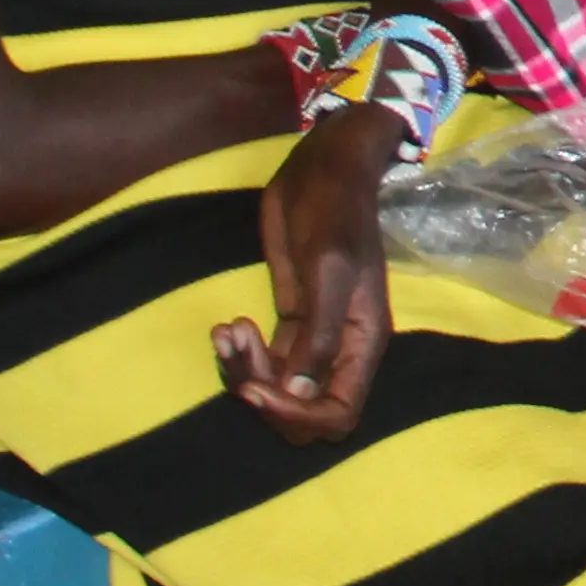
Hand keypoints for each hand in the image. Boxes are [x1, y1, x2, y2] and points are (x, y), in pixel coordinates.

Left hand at [217, 107, 399, 443]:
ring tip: (225, 332)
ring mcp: (313, 339)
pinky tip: (224, 327)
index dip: (296, 414)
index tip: (258, 389)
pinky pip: (263, 363)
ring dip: (243, 373)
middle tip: (238, 354)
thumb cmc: (333, 213)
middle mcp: (339, 350)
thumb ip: (320, 333)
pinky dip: (238, 356)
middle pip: (303, 413)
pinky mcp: (289, 323)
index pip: (337, 414)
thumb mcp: (329, 268)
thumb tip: (302, 392)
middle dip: (264, 396)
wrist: (321, 171)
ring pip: (277, 390)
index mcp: (361, 344)